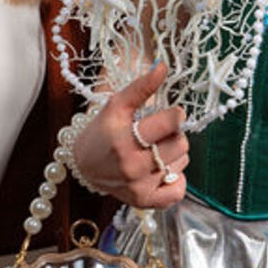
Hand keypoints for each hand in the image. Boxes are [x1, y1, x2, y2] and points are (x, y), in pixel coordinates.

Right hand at [72, 63, 190, 208]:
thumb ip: (142, 86)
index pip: (172, 123)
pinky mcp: (144, 201)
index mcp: (124, 139)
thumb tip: (163, 66)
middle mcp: (132, 166)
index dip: (175, 115)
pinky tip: (162, 170)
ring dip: (173, 154)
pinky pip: (178, 191)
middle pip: (181, 144)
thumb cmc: (103, 131)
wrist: (84, 164)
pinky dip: (175, 180)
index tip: (172, 114)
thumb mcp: (117, 105)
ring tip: (153, 150)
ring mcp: (139, 186)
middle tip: (156, 134)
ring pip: (182, 162)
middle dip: (173, 135)